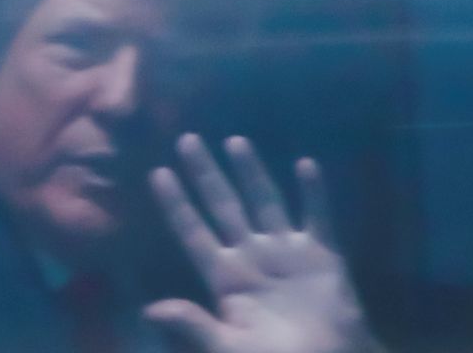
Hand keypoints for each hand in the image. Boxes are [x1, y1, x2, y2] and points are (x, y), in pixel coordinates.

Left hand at [145, 134, 382, 352]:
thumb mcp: (229, 346)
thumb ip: (193, 325)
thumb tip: (149, 311)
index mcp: (226, 278)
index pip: (193, 232)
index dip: (176, 204)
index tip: (158, 173)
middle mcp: (251, 256)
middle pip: (222, 205)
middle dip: (205, 174)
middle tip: (186, 139)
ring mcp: (286, 252)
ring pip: (264, 201)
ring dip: (250, 172)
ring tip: (234, 141)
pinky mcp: (322, 255)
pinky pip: (316, 216)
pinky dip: (312, 192)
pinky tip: (305, 164)